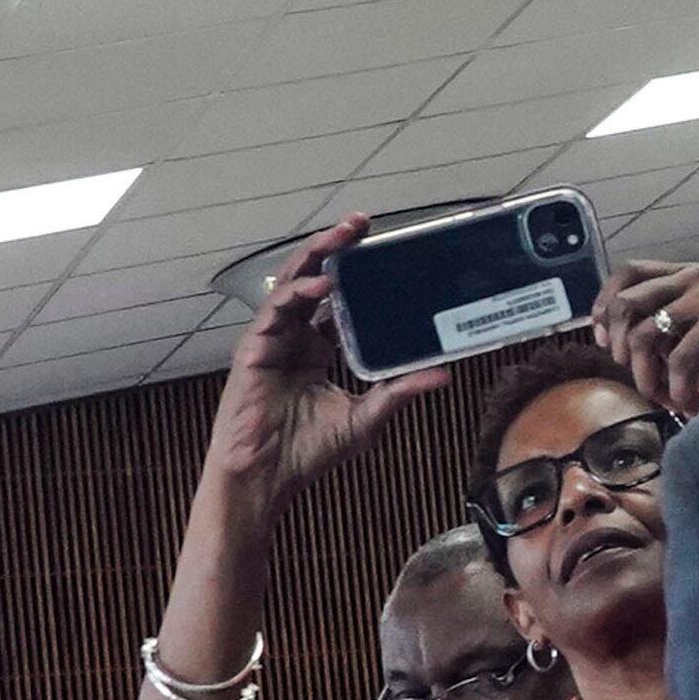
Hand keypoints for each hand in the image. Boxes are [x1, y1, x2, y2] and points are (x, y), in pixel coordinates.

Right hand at [203, 221, 439, 510]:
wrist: (268, 476)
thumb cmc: (309, 451)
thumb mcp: (368, 416)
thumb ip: (400, 391)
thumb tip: (443, 373)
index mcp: (319, 348)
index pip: (339, 300)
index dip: (357, 274)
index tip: (382, 249)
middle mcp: (296, 337)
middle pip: (316, 280)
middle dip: (335, 249)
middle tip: (360, 223)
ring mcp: (274, 339)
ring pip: (293, 284)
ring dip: (317, 257)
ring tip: (342, 237)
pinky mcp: (255, 347)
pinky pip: (277, 310)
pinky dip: (298, 293)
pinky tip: (320, 284)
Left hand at [594, 259, 698, 419]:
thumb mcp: (679, 339)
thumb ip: (649, 328)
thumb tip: (603, 333)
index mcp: (683, 275)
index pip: (627, 274)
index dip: (605, 305)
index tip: (600, 339)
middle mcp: (695, 275)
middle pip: (627, 302)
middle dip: (620, 348)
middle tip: (639, 376)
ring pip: (643, 333)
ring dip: (646, 375)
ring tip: (664, 394)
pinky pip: (678, 356)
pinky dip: (678, 386)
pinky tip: (688, 399)